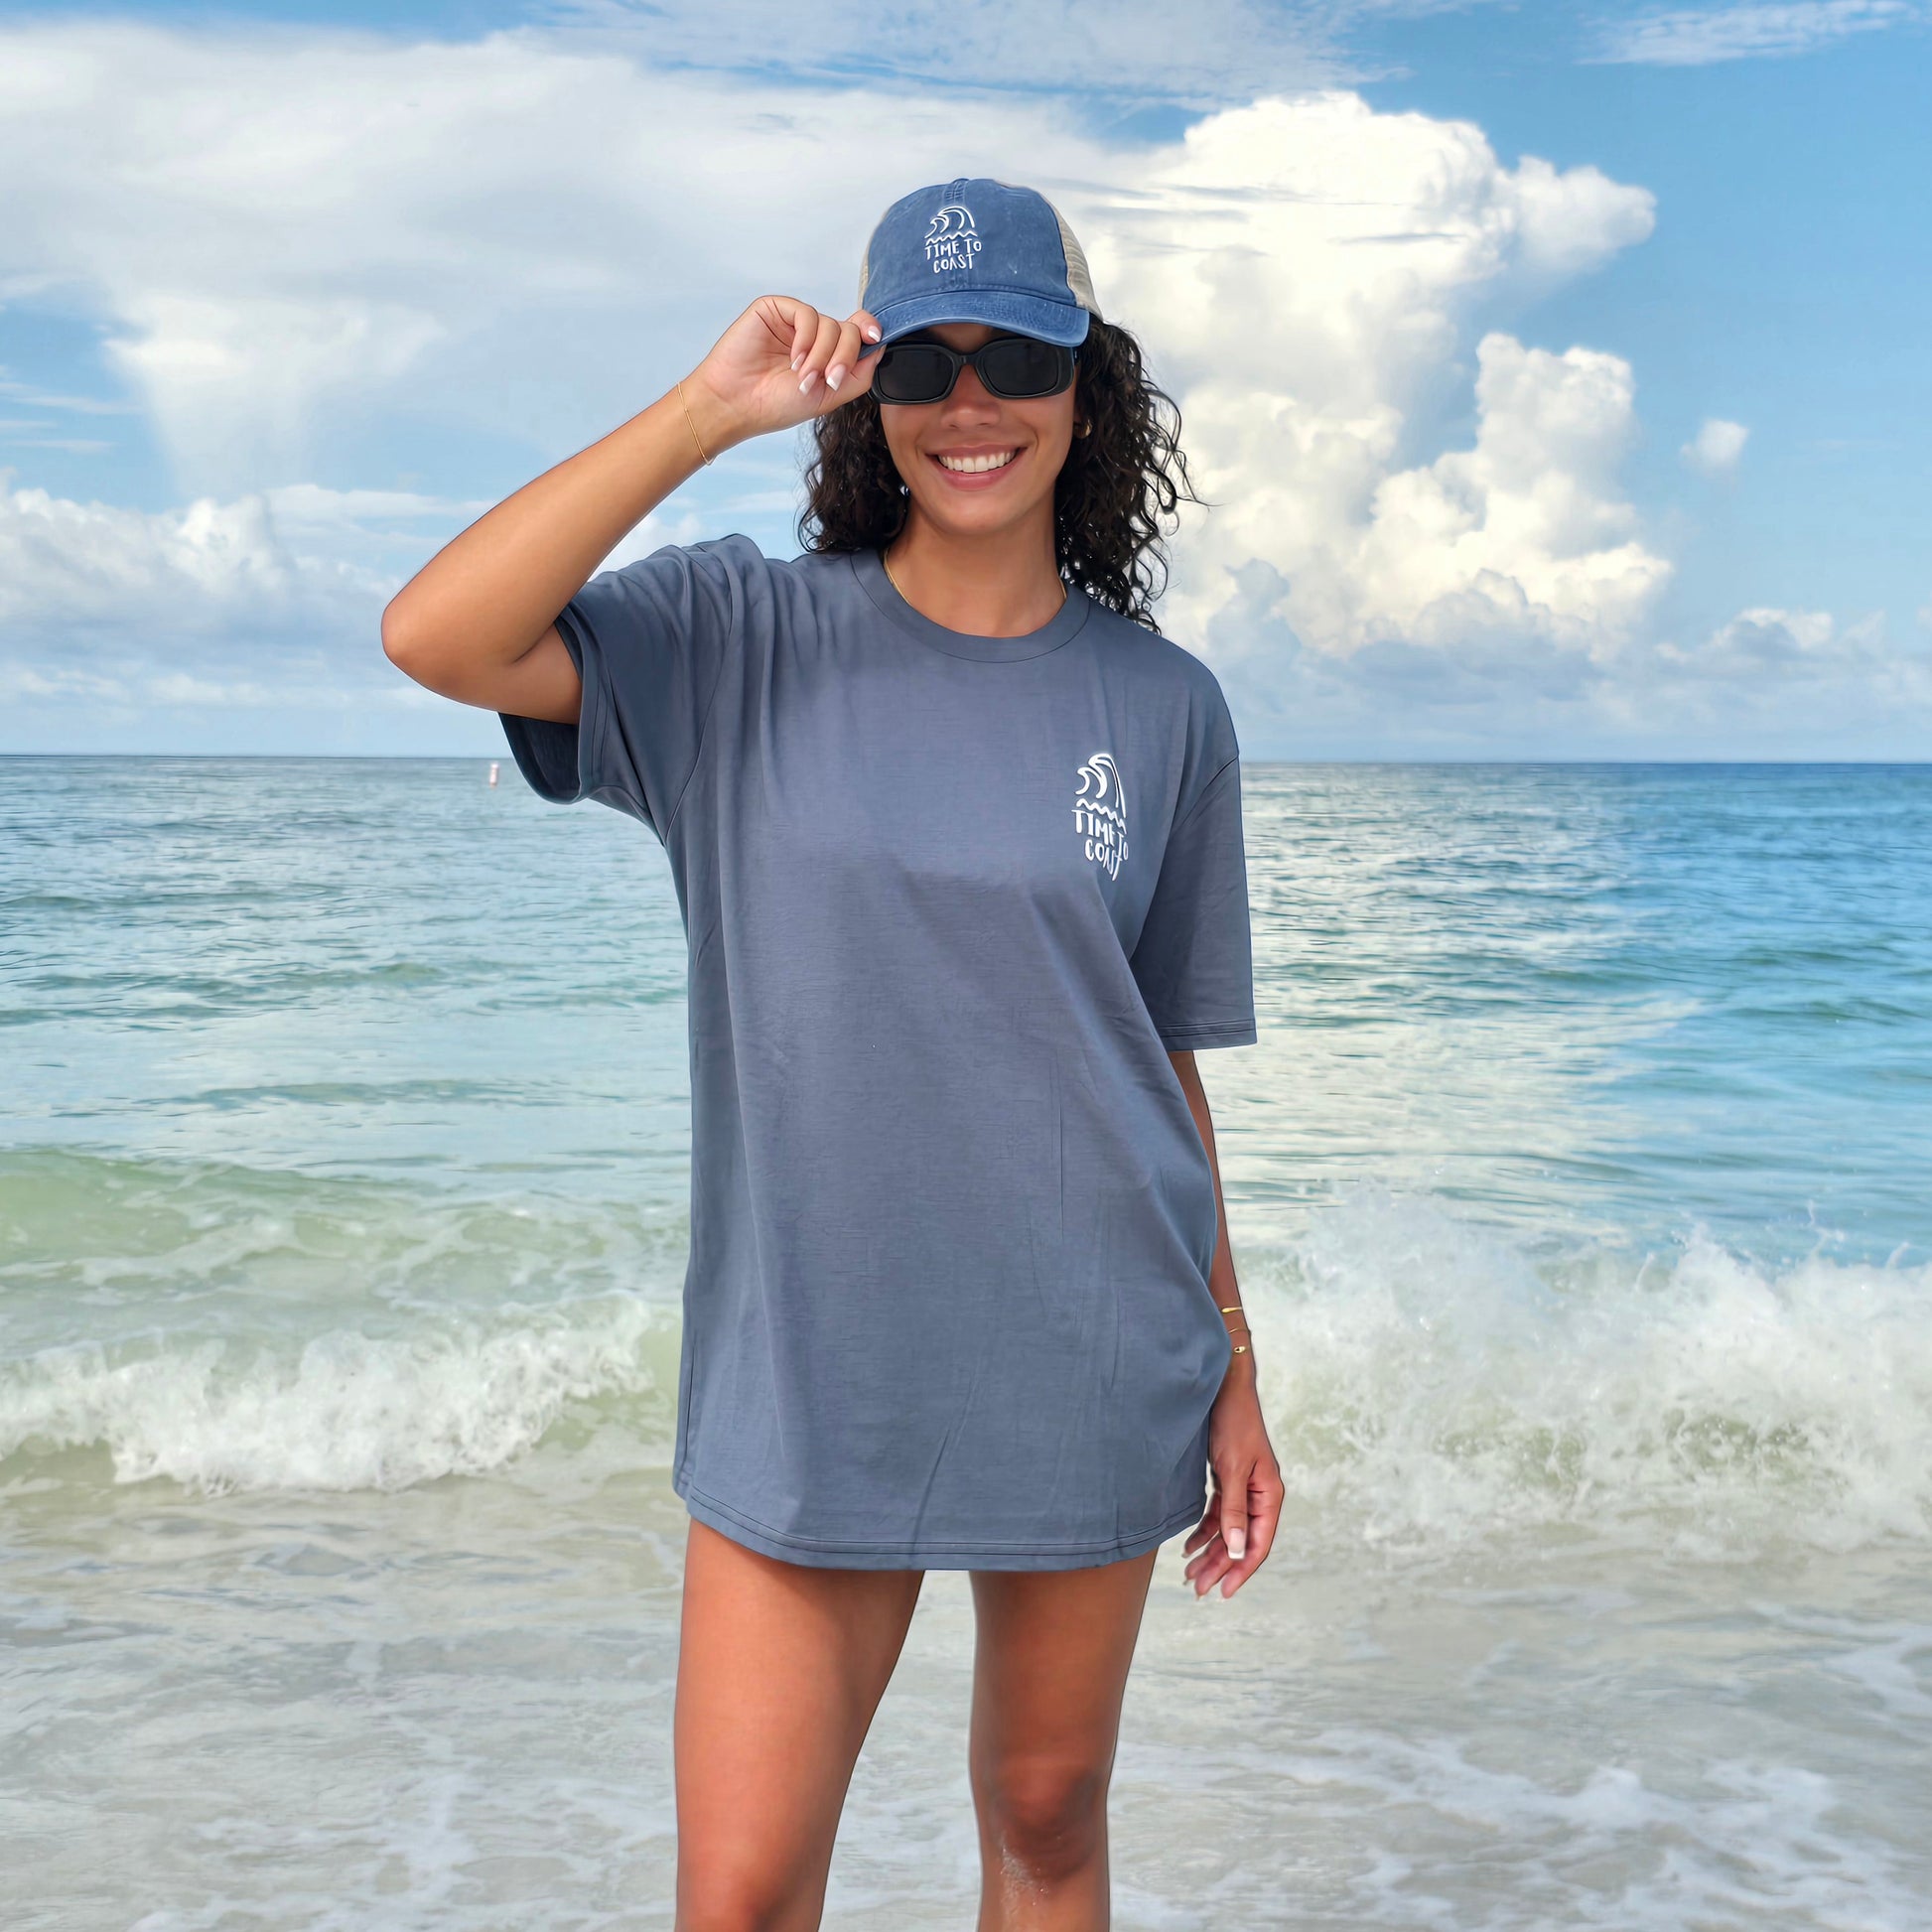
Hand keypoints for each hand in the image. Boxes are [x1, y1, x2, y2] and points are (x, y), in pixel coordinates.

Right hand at [683, 295, 882, 451]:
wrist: (737, 404)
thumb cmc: (776, 404)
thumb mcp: (830, 396)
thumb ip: (859, 373)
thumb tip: (880, 345)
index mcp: (826, 354)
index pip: (857, 334)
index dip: (870, 332)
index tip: (875, 338)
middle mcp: (812, 336)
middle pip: (849, 330)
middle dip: (842, 357)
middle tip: (826, 380)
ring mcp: (793, 322)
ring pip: (830, 323)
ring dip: (822, 355)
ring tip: (802, 377)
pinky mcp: (775, 309)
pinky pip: (807, 313)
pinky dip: (807, 339)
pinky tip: (795, 359)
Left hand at [1183, 1363, 1282, 1599]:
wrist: (1222, 1388)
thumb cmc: (1233, 1423)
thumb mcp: (1233, 1469)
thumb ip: (1235, 1510)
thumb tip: (1239, 1551)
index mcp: (1269, 1495)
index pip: (1259, 1543)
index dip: (1242, 1570)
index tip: (1224, 1592)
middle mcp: (1259, 1496)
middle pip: (1241, 1541)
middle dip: (1220, 1566)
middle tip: (1197, 1589)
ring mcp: (1243, 1488)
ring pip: (1228, 1531)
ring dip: (1210, 1552)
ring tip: (1190, 1574)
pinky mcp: (1228, 1480)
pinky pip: (1218, 1515)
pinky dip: (1204, 1531)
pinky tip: (1189, 1546)